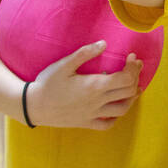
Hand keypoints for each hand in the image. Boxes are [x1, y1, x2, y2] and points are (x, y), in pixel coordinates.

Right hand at [27, 41, 142, 130]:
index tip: (131, 57)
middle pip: (129, 92)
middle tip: (133, 67)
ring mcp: (93, 114)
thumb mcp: (64, 64)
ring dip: (131, 98)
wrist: (32, 106)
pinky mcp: (86, 123)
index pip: (126, 78)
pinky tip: (114, 107)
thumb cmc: (47, 83)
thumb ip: (85, 53)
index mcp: (95, 86)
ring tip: (132, 87)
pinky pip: (107, 124)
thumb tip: (104, 44)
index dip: (133, 67)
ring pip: (123, 109)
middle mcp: (98, 102)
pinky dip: (115, 117)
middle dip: (136, 78)